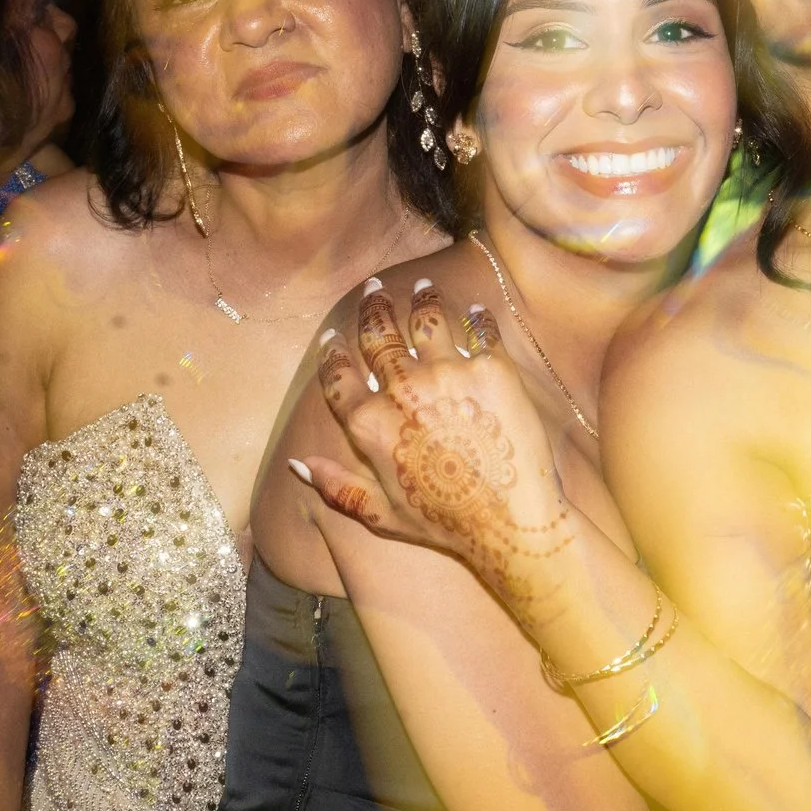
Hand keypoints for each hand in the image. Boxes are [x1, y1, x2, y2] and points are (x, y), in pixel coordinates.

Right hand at [293, 278, 574, 603]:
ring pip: (426, 320)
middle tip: (373, 288)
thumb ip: (337, 488)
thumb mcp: (382, 515)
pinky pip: (480, 330)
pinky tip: (474, 310)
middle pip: (379, 336)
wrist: (512, 524)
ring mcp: (448, 374)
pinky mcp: (491, 367)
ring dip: (421, 298)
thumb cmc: (446, 525)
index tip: (332, 337)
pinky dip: (476, 317)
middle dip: (373, 307)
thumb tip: (298, 464)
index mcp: (369, 426)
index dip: (332, 354)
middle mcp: (402, 392)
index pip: (338, 377)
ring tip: (422, 285)